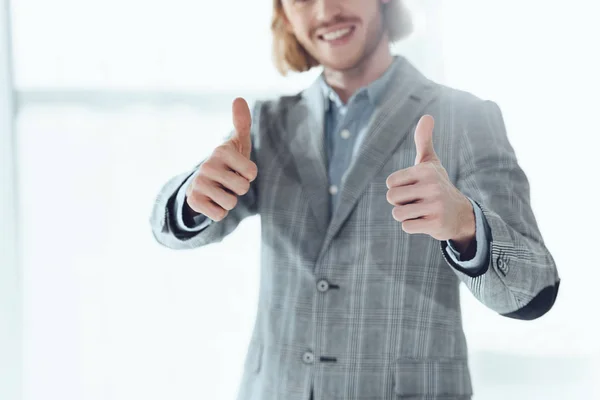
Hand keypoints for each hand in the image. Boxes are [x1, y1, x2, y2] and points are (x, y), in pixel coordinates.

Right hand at [185, 97, 257, 220]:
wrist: (202, 182)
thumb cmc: (227, 162)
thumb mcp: (237, 143)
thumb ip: (242, 123)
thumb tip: (238, 98)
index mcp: (222, 151)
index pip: (252, 173)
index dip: (249, 175)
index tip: (238, 169)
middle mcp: (208, 165)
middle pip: (242, 189)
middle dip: (239, 189)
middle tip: (228, 181)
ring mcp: (199, 183)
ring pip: (231, 204)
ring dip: (229, 201)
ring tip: (220, 190)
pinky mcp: (193, 200)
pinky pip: (219, 215)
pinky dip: (219, 212)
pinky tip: (211, 201)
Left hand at [385, 115, 474, 244]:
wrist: (460, 214)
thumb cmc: (438, 185)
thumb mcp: (431, 163)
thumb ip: (424, 140)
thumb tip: (427, 116)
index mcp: (425, 171)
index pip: (390, 183)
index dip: (397, 188)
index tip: (413, 188)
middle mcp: (432, 186)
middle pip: (391, 198)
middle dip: (400, 203)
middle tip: (417, 201)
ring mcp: (435, 206)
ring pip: (397, 214)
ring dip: (406, 215)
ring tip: (421, 211)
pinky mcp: (435, 224)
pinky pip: (406, 227)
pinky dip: (413, 226)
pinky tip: (426, 221)